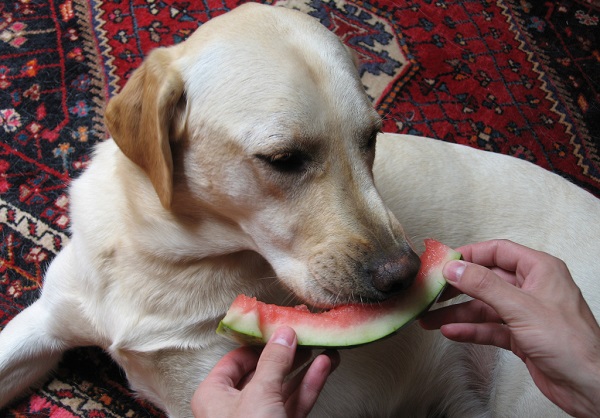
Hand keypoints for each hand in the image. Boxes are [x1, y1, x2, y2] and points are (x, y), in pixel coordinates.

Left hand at [192, 326, 338, 417]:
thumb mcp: (259, 394)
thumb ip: (274, 361)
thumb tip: (284, 332)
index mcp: (214, 395)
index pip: (236, 358)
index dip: (259, 341)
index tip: (281, 325)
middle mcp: (235, 407)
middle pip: (264, 371)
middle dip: (289, 352)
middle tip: (307, 332)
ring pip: (284, 387)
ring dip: (305, 367)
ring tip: (324, 346)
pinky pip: (295, 403)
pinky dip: (310, 384)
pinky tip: (324, 366)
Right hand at [420, 239, 599, 417]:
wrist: (588, 386)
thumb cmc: (571, 343)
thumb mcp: (521, 307)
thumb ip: (484, 285)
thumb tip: (456, 268)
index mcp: (540, 270)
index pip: (498, 252)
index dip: (470, 254)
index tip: (445, 262)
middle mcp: (532, 288)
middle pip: (486, 280)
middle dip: (457, 287)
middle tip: (433, 290)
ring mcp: (525, 313)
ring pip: (483, 306)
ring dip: (457, 313)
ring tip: (430, 318)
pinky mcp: (520, 336)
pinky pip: (488, 327)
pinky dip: (470, 330)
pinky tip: (451, 332)